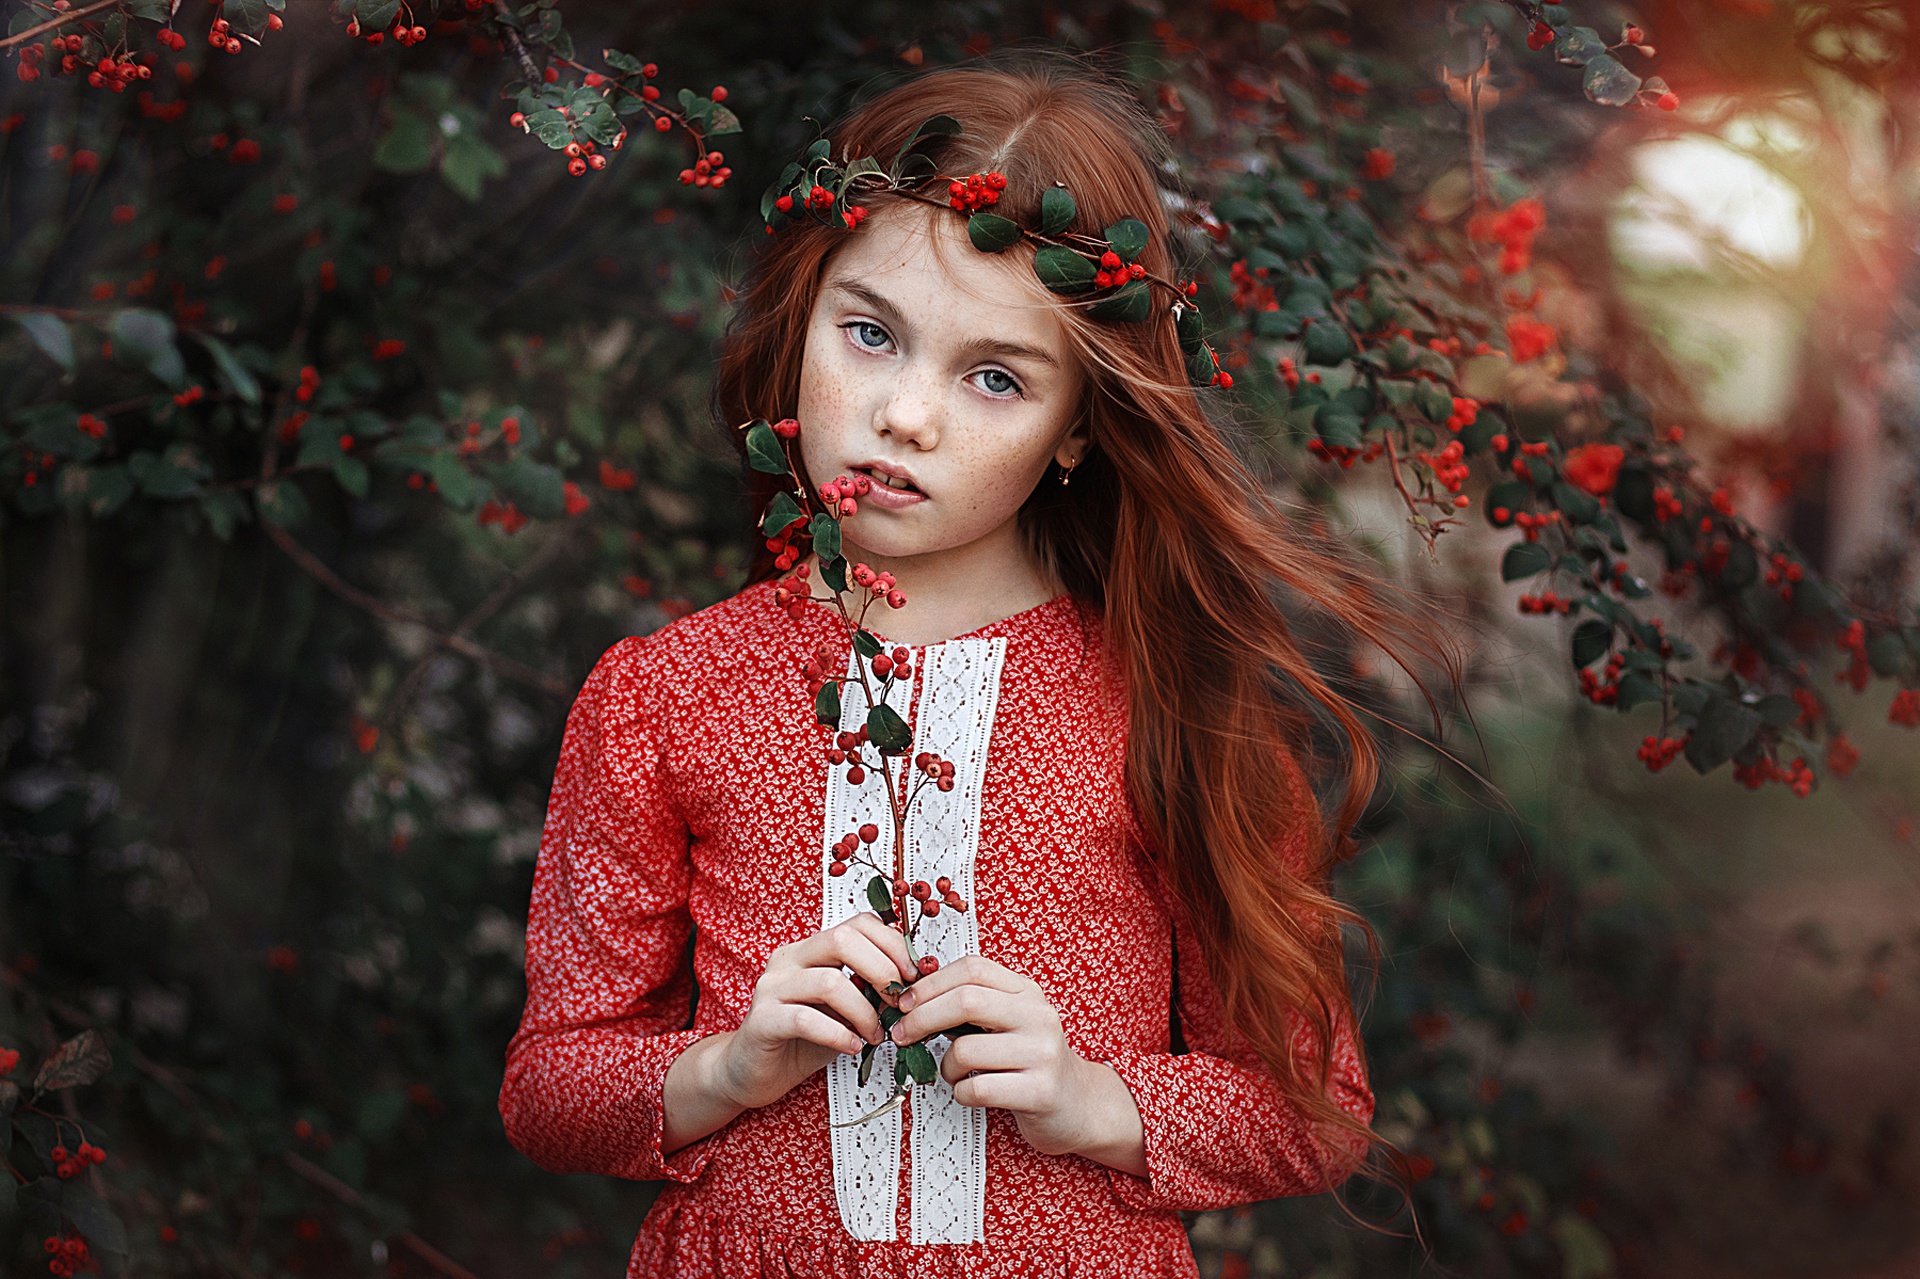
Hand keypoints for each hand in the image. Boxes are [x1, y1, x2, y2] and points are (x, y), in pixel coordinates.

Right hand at [714, 912, 917, 1111]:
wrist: (753, 1072)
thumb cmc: (801, 1041)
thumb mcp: (843, 1011)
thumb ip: (868, 992)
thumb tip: (911, 986)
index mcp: (811, 950)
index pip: (857, 924)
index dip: (891, 944)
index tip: (912, 975)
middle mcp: (789, 960)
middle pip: (842, 940)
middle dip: (882, 970)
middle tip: (898, 1002)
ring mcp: (772, 987)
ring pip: (829, 982)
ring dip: (864, 1012)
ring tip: (876, 1035)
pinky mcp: (762, 1020)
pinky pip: (806, 1019)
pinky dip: (838, 1034)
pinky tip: (852, 1047)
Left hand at [887, 954, 1095, 1157]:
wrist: (1079, 1104)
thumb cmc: (1031, 1062)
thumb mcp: (1010, 1021)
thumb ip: (974, 1004)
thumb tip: (913, 998)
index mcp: (1027, 992)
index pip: (972, 969)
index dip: (930, 984)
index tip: (905, 1002)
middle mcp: (1038, 1016)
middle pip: (966, 1001)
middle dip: (922, 1018)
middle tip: (903, 1034)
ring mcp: (1042, 1053)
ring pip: (965, 1050)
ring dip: (945, 1066)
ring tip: (954, 1073)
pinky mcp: (1040, 1091)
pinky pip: (977, 1089)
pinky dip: (960, 1093)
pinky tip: (970, 1092)